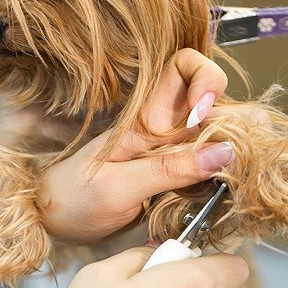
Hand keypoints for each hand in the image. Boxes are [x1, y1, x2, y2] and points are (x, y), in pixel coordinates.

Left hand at [39, 48, 232, 242]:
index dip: (204, 78)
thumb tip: (223, 152)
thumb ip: (169, 170)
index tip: (203, 113)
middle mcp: (163, 127)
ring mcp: (171, 150)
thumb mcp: (118, 188)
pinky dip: (223, 172)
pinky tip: (223, 190)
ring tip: (233, 175)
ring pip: (218, 132)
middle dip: (234, 118)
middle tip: (233, 153)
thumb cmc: (74, 199)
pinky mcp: (175, 173)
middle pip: (214, 99)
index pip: (184, 66)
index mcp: (144, 119)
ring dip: (234, 148)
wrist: (53, 221)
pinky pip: (209, 162)